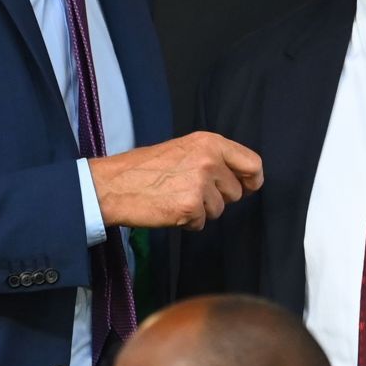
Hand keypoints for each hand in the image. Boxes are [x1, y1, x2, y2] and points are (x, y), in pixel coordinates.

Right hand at [89, 132, 263, 230]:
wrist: (113, 185)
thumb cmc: (144, 168)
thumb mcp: (184, 149)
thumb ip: (213, 158)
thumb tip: (243, 178)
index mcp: (210, 142)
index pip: (252, 163)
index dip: (252, 180)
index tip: (247, 187)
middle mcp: (209, 160)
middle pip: (236, 191)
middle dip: (218, 197)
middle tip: (190, 191)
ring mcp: (201, 184)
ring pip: (220, 209)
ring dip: (201, 210)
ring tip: (175, 198)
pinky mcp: (191, 207)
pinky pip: (202, 223)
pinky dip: (188, 222)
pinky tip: (169, 209)